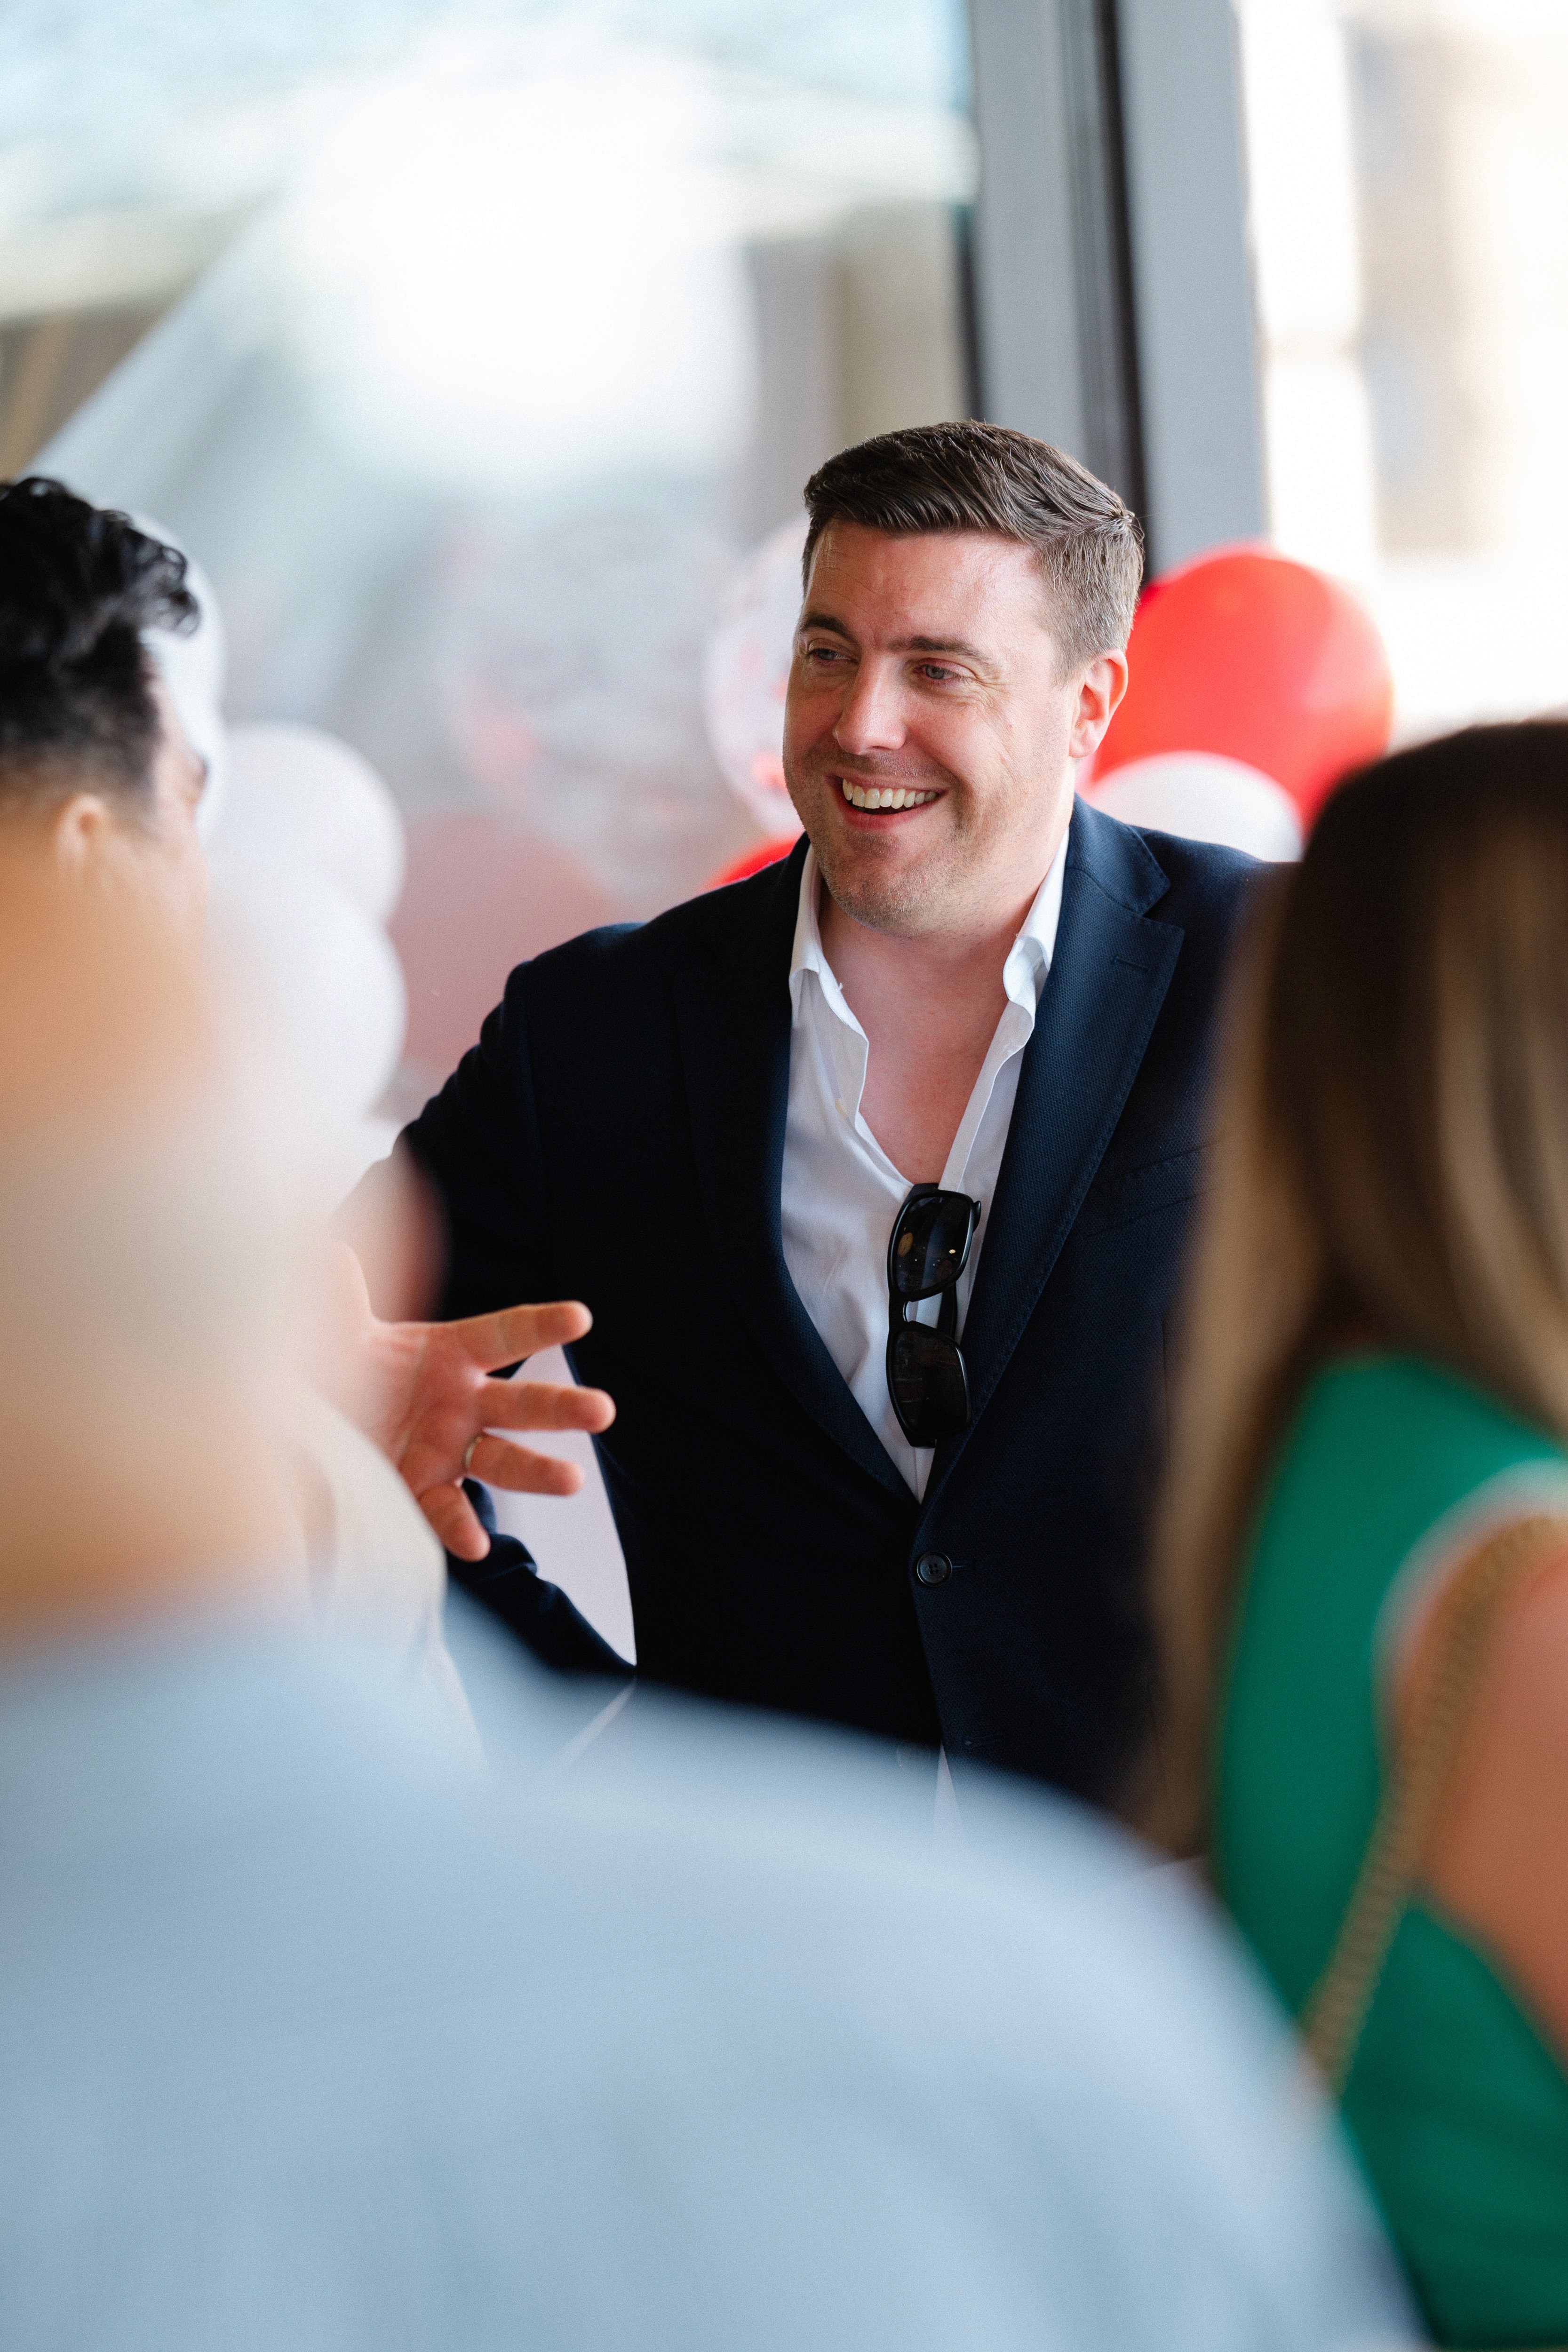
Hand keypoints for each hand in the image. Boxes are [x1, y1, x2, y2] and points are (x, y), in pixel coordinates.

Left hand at [326, 1246, 615, 1559]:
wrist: (303, 1423)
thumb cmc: (338, 1364)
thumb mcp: (336, 1327)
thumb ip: (339, 1294)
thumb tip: (332, 1250)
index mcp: (452, 1353)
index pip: (508, 1334)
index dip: (543, 1326)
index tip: (581, 1318)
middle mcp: (463, 1403)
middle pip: (525, 1404)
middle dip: (564, 1408)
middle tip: (603, 1411)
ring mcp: (449, 1450)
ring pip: (504, 1462)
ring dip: (540, 1472)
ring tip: (572, 1482)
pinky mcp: (423, 1490)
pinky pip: (448, 1511)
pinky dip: (462, 1528)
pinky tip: (475, 1546)